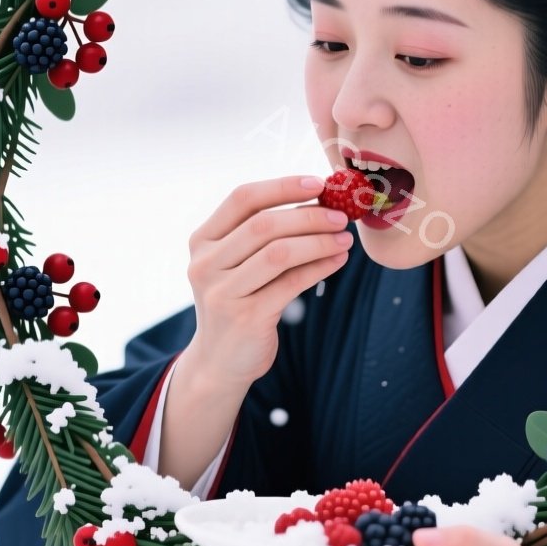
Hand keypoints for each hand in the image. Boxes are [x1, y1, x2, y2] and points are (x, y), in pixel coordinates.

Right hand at [183, 174, 351, 389]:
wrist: (220, 361)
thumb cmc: (238, 301)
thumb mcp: (237, 264)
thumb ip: (263, 235)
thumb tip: (320, 201)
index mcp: (202, 241)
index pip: (242, 199)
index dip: (282, 186)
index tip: (318, 184)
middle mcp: (205, 264)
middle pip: (263, 225)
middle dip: (308, 216)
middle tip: (341, 216)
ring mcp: (222, 293)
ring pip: (279, 253)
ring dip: (318, 241)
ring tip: (344, 238)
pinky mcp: (246, 318)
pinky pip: (291, 283)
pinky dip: (319, 267)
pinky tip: (338, 260)